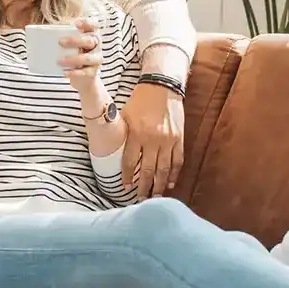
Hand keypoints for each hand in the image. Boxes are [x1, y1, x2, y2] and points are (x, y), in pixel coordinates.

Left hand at [59, 18, 103, 94]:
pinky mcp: (92, 72)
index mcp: (91, 35)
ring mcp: (96, 59)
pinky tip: (64, 72)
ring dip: (73, 59)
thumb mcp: (70, 44)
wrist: (81, 76)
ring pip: (87, 58)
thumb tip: (47, 32)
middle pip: (89, 41)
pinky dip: (73, 72)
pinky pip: (84, 72)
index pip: (94, 26)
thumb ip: (64, 36)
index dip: (88, 23)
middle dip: (75, 40)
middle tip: (60, 42)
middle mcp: (96, 46)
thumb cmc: (74, 54)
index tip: (76, 24)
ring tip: (60, 61)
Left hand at [121, 83, 184, 198]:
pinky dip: (174, 174)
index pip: (129, 162)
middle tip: (140, 200)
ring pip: (163, 169)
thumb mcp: (124, 115)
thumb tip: (109, 148)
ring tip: (155, 197)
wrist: (162, 88)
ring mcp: (167, 140)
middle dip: (144, 187)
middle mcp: (152, 140)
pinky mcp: (179, 139)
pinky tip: (169, 183)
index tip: (125, 188)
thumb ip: (120, 133)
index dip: (127, 177)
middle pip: (148, 170)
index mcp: (136, 134)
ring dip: (159, 185)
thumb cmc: (139, 101)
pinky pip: (177, 161)